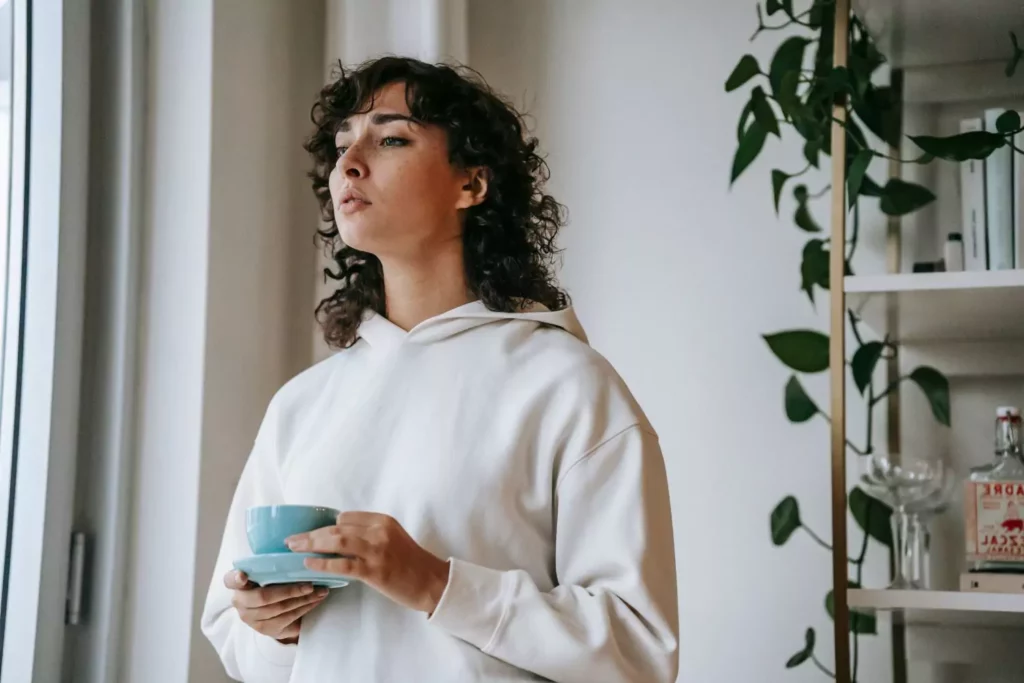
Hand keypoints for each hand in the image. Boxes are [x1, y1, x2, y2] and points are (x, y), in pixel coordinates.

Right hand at [224, 570, 329, 643]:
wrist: (274, 612)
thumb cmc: (272, 583)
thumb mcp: (269, 572)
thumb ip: (271, 565)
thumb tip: (296, 547)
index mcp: (237, 583)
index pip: (230, 580)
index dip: (236, 578)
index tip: (243, 575)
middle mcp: (240, 602)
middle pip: (263, 597)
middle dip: (290, 591)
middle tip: (310, 585)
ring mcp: (252, 618)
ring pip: (280, 609)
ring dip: (303, 600)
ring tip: (320, 591)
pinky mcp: (266, 629)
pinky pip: (288, 618)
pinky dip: (305, 608)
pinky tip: (316, 600)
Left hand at [285, 512, 450, 613]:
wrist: (432, 582)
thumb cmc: (411, 563)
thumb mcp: (392, 538)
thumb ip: (369, 534)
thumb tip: (338, 538)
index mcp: (382, 520)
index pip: (345, 517)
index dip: (324, 526)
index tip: (309, 534)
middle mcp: (379, 530)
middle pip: (336, 527)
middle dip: (310, 533)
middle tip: (291, 540)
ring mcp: (377, 550)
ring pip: (336, 541)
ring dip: (311, 544)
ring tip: (294, 549)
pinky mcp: (375, 570)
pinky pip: (343, 564)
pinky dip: (322, 563)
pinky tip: (309, 564)